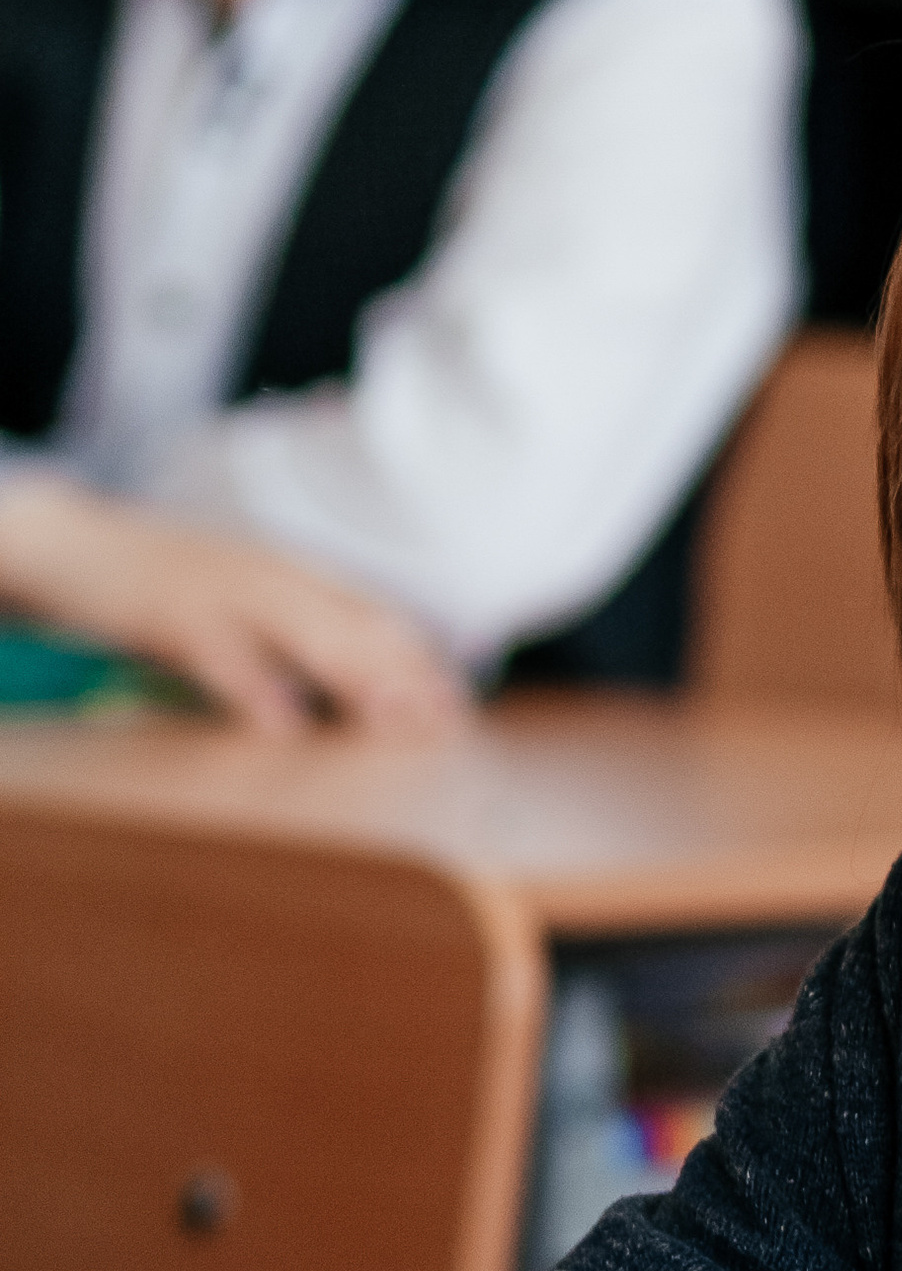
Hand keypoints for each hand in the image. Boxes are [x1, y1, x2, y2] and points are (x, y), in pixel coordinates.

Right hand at [0, 475, 464, 732]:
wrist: (73, 544)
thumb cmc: (166, 587)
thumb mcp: (242, 607)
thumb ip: (295, 640)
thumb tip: (354, 689)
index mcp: (292, 576)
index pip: (373, 617)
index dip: (418, 660)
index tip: (458, 706)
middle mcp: (271, 577)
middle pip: (353, 625)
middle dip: (405, 673)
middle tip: (447, 722)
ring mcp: (224, 591)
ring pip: (302, 633)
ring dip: (354, 676)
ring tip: (396, 720)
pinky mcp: (171, 613)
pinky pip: (220, 655)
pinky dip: (253, 689)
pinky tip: (283, 726)